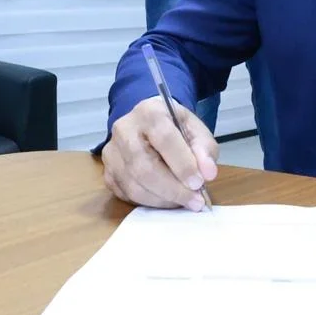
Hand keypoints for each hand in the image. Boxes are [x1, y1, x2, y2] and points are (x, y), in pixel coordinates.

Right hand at [101, 96, 219, 210]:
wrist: (148, 125)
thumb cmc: (174, 127)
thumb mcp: (195, 129)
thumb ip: (205, 149)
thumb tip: (208, 173)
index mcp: (149, 112)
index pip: (164, 139)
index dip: (182, 164)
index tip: (199, 183)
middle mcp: (124, 130)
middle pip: (144, 167)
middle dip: (173, 189)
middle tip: (195, 201)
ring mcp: (111, 152)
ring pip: (134, 185)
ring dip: (163, 199)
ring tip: (184, 201)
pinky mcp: (107, 173)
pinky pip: (127, 195)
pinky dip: (150, 203)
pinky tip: (167, 200)